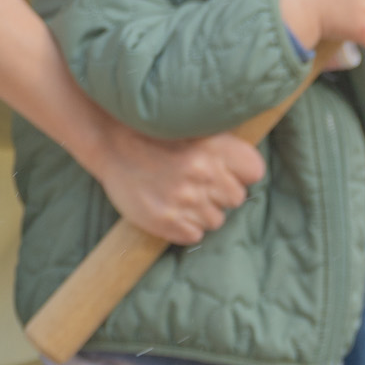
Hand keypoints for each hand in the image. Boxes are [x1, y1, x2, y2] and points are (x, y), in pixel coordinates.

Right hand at [94, 125, 264, 245]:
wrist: (110, 143)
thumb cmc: (156, 136)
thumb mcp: (196, 128)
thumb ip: (225, 148)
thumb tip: (251, 170)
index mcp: (215, 147)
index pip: (254, 172)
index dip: (241, 174)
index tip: (226, 172)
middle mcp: (203, 173)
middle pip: (236, 198)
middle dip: (219, 194)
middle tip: (194, 183)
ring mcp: (185, 199)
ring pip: (216, 220)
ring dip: (201, 212)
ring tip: (178, 194)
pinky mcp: (168, 221)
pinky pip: (194, 235)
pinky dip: (185, 227)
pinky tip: (170, 209)